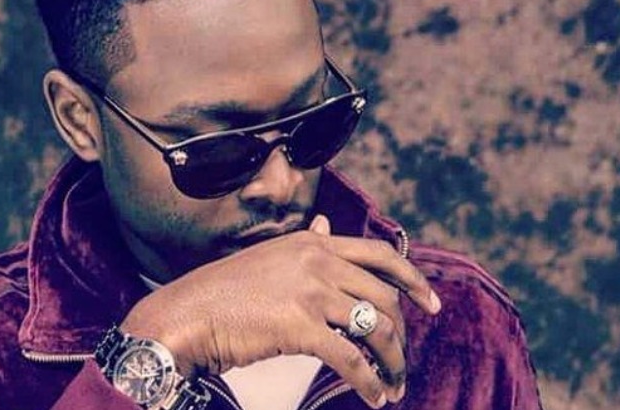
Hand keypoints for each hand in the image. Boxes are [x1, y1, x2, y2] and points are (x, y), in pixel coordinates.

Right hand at [120, 215, 440, 407]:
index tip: (432, 304)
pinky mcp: (301, 327)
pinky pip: (351, 359)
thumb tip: (324, 227)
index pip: (381, 255)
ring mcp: (310, 292)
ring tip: (393, 386)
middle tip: (403, 360)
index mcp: (313, 243)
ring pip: (376, 328)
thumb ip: (304, 246)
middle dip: (403, 335)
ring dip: (392, 363)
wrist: (187, 314)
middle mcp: (317, 261)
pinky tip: (373, 397)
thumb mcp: (269, 257)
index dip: (413, 280)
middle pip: (385, 297)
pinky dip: (369, 382)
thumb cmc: (225, 291)